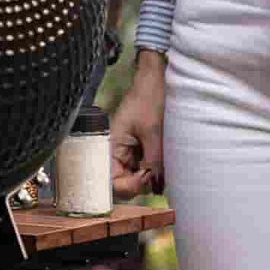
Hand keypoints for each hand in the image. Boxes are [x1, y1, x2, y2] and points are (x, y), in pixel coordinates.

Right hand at [110, 51, 166, 199]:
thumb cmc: (150, 102)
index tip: (146, 178)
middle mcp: (114, 150)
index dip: (127, 186)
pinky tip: (160, 167)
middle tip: (155, 176)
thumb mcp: (153, 134)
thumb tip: (155, 188)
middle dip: (138, 184)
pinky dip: (151, 171)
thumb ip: (153, 163)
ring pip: (132, 177)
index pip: (109, 179)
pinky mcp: (136, 149)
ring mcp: (125, 150)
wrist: (156, 81)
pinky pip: (140, 168)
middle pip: (120, 182)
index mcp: (110, 144)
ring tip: (160, 168)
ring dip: (147, 178)